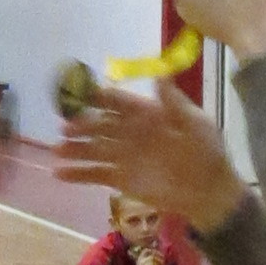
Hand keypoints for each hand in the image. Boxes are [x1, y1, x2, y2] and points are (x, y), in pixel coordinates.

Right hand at [55, 80, 245, 230]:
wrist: (209, 190)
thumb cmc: (206, 152)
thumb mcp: (196, 123)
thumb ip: (174, 102)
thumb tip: (159, 74)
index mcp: (146, 114)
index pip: (118, 102)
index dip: (101, 98)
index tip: (82, 95)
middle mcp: (129, 132)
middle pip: (100, 126)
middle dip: (82, 125)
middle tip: (65, 128)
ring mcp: (122, 156)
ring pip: (93, 150)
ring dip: (74, 150)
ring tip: (56, 151)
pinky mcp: (120, 179)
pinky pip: (94, 174)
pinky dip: (77, 174)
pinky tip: (58, 174)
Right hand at [128, 248, 162, 264]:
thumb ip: (145, 261)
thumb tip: (153, 258)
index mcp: (139, 259)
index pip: (145, 251)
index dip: (151, 250)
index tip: (156, 252)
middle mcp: (142, 260)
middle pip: (152, 254)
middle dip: (158, 254)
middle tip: (163, 257)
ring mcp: (146, 264)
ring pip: (156, 260)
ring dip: (160, 261)